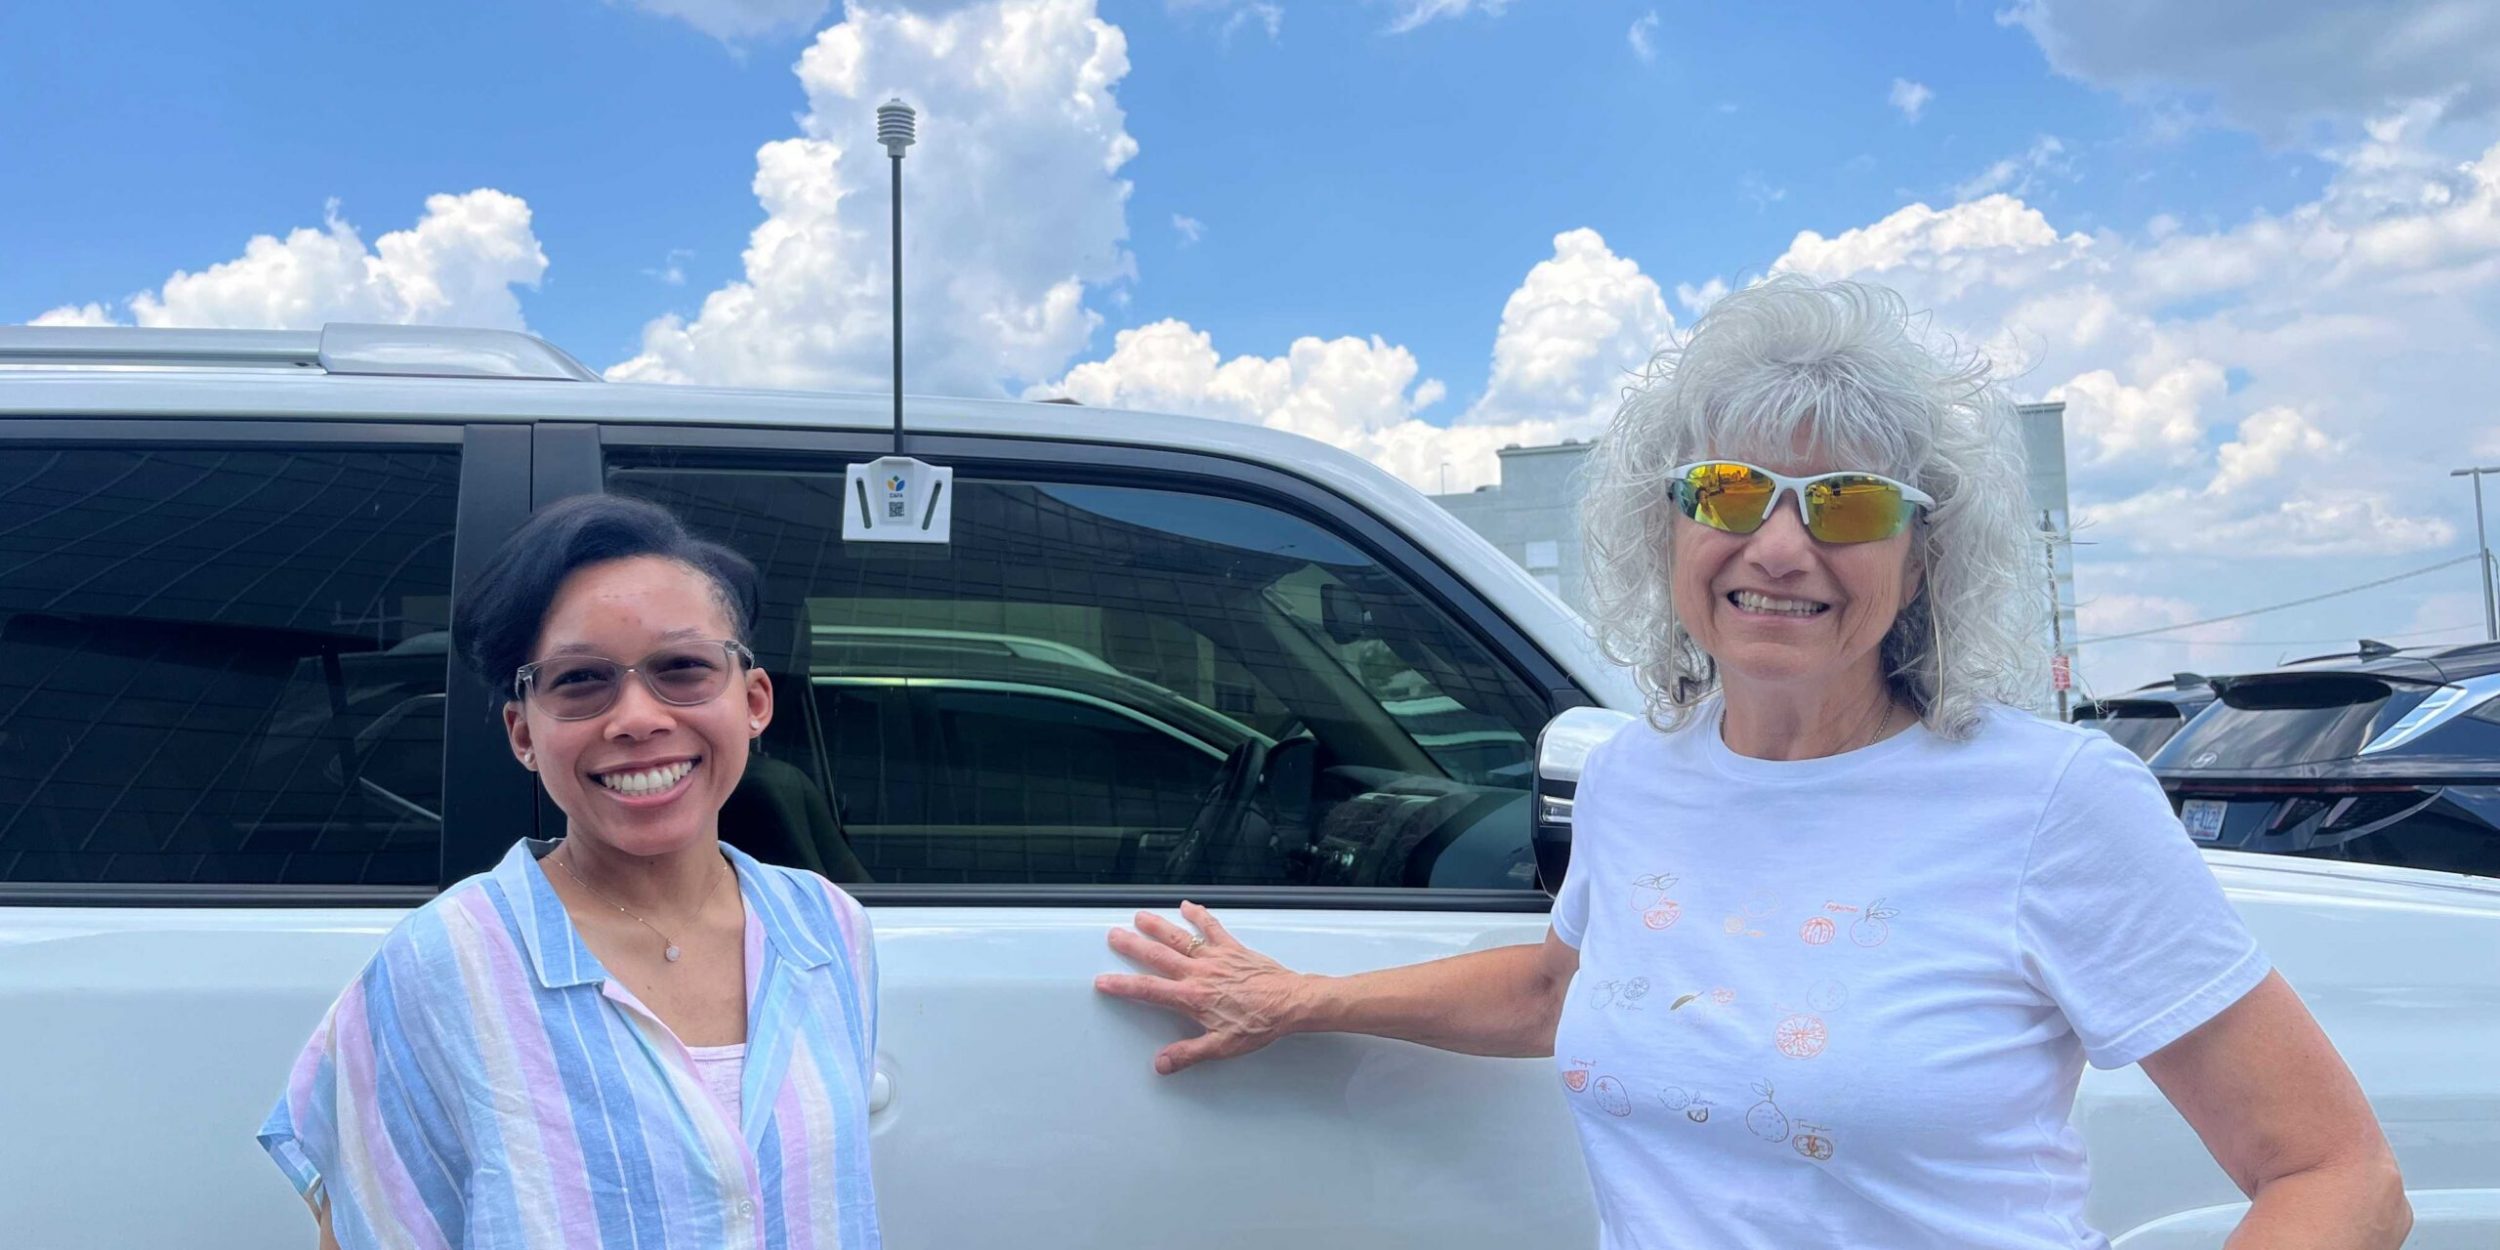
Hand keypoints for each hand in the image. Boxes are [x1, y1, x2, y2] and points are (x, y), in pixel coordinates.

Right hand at [1095, 901, 1311, 1074]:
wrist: (1289, 1002)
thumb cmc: (1258, 1024)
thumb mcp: (1222, 1046)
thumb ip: (1188, 1054)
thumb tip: (1161, 1064)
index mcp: (1192, 997)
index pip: (1149, 990)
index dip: (1123, 986)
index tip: (1104, 981)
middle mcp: (1199, 972)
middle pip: (1158, 956)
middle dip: (1133, 946)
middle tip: (1114, 936)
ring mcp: (1215, 957)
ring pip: (1180, 937)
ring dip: (1158, 926)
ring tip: (1139, 917)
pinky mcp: (1232, 948)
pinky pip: (1212, 927)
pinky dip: (1199, 916)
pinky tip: (1187, 906)